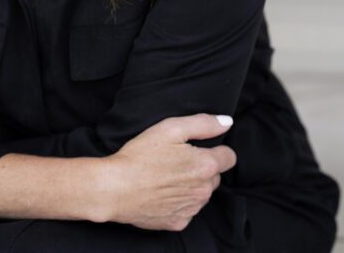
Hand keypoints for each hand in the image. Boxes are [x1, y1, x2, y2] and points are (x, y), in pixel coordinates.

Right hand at [100, 113, 236, 230]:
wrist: (114, 189)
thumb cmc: (140, 156)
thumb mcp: (170, 129)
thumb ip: (203, 124)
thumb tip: (227, 122)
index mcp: (205, 165)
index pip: (229, 157)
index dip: (215, 150)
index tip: (197, 148)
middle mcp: (203, 190)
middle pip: (215, 176)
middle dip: (201, 168)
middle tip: (176, 161)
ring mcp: (191, 208)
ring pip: (201, 193)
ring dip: (191, 185)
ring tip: (166, 177)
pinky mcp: (178, 222)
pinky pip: (187, 209)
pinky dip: (179, 202)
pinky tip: (161, 193)